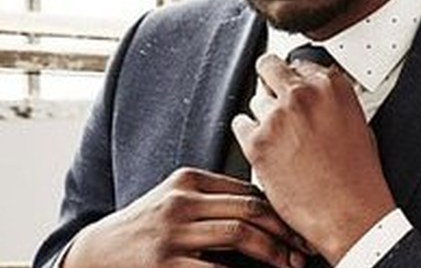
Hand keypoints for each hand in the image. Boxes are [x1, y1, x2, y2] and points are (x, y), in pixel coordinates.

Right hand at [63, 167, 307, 267]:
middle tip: (305, 249)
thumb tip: (262, 210)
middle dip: (283, 230)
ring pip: (238, 235)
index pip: (245, 189)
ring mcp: (172, 233)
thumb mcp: (174, 201)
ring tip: (290, 265)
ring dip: (273, 253)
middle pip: (248, 208)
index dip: (278, 209)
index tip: (299, 227)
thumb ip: (211, 199)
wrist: (96, 252)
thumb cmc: (144, 226)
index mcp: (187, 180)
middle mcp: (181, 200)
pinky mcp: (165, 264)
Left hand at [232, 55, 395, 264]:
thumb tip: (314, 91)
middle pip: (269, 66)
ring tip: (280, 138)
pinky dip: (247, 135)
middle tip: (273, 97)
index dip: (294, 79)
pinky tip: (263, 148)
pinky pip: (239, 124)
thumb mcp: (357, 123)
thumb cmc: (358, 178)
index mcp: (330, 85)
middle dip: (270, 80)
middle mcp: (302, 94)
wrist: (351, 217)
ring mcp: (277, 116)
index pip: (298, 63)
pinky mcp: (257, 141)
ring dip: (263, 115)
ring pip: (256, 98)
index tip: (292, 89)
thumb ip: (331, 100)